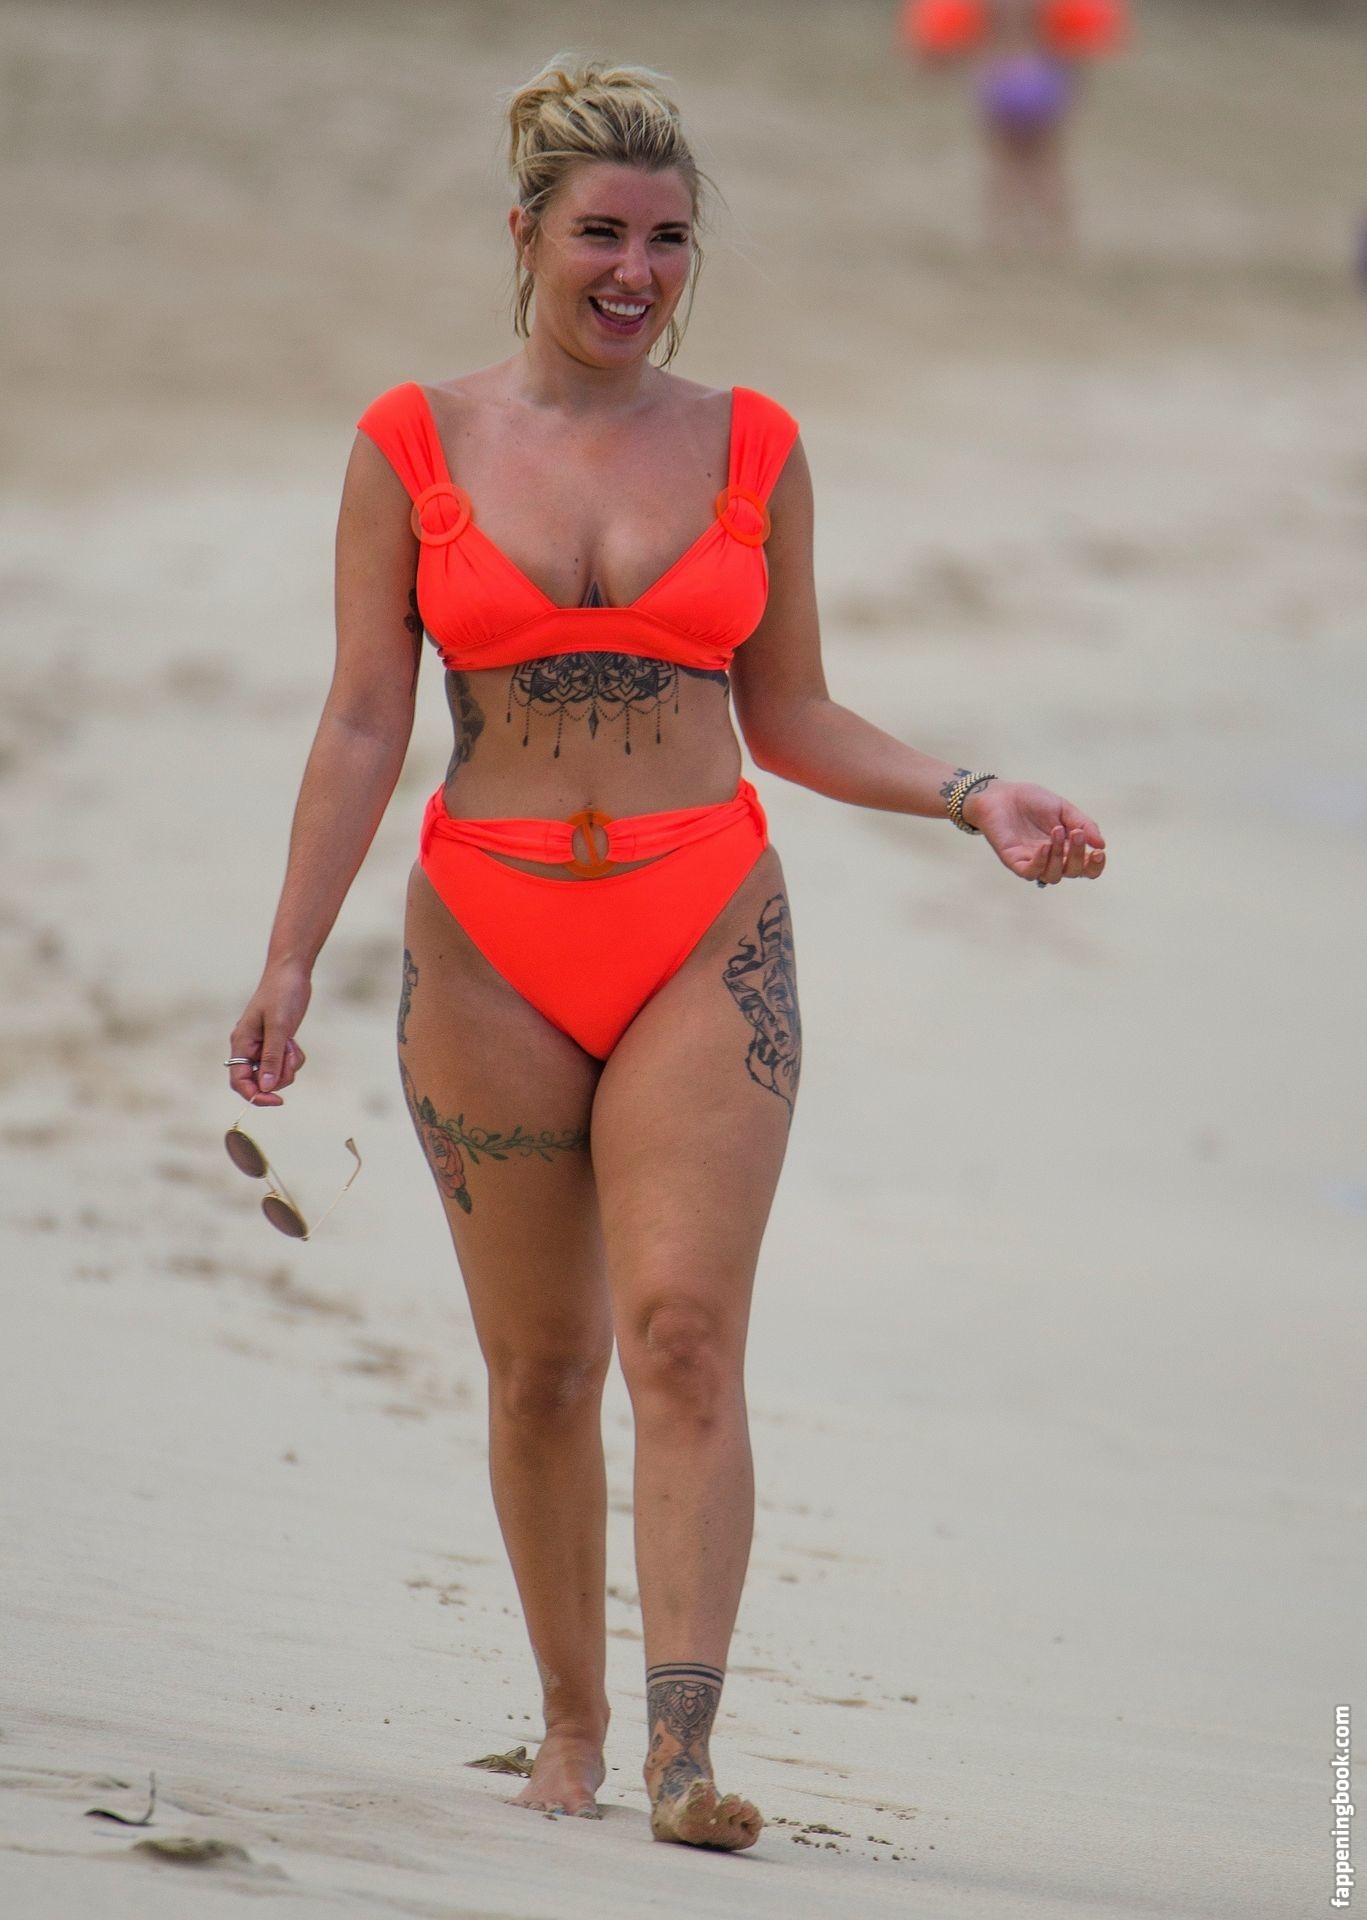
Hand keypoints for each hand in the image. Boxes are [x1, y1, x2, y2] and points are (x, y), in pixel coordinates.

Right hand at [227, 964, 310, 1103]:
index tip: (277, 1100)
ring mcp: (262, 1047)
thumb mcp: (279, 1027)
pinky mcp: (275, 1044)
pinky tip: (294, 1042)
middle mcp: (248, 1048)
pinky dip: (292, 1059)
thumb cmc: (281, 993)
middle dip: (279, 1076)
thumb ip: (272, 1057)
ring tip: (291, 1044)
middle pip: (260, 1081)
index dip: (256, 1095)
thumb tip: (267, 1086)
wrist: (291, 972)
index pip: (240, 1081)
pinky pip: (284, 1064)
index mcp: (241, 1043)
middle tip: (290, 1056)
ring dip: (287, 1066)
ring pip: (274, 1075)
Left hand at [963, 780, 1105, 884]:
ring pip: (1053, 875)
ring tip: (1057, 830)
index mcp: (1066, 849)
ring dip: (1059, 855)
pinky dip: (1040, 862)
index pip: (1086, 868)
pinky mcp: (1014, 862)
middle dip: (1079, 855)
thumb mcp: (1064, 808)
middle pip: (1072, 872)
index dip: (1095, 866)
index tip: (1099, 852)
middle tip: (1076, 833)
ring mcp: (1033, 862)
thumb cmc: (1032, 801)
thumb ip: (1084, 824)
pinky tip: (1044, 846)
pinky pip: (1030, 872)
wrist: (1001, 794)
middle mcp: (1052, 860)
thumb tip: (1101, 844)